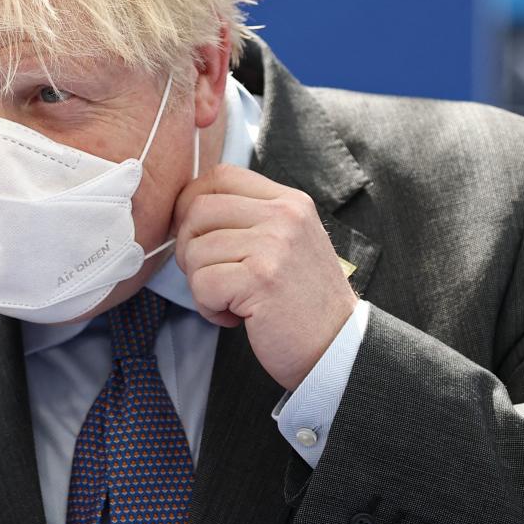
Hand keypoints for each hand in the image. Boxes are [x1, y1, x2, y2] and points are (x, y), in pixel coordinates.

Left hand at [172, 164, 357, 390]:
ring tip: (230, 301)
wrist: (336, 347)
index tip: (194, 234)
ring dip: (200, 283)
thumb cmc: (300, 300)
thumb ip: (248, 219)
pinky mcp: (261, 279)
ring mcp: (274, 245)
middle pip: (199, 209)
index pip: (221, 176)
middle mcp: (284, 216)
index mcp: (288, 202)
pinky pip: (202, 283)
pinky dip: (208, 307)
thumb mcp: (286, 242)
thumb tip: (186, 210)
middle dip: (188, 248)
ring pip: (195, 250)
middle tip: (210, 276)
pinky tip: (235, 316)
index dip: (192, 201)